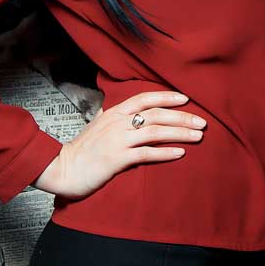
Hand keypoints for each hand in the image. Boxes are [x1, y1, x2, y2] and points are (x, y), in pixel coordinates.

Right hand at [32, 90, 203, 198]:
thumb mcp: (96, 126)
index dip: (166, 97)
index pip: (143, 98)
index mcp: (113, 113)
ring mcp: (117, 141)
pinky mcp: (117, 159)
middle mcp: (117, 123)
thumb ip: (110, 117)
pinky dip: (165, 152)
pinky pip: (146, 154)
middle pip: (155, 115)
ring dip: (180, 133)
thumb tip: (121, 110)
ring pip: (155, 132)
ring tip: (198, 136)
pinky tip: (180, 153)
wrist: (62, 168)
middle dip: (182, 117)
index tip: (185, 98)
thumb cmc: (81, 150)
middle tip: (202, 122)